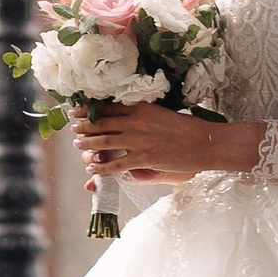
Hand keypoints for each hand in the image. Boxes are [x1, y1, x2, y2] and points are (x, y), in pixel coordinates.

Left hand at [74, 105, 256, 183]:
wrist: (205, 142)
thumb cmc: (186, 128)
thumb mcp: (162, 113)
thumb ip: (142, 114)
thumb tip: (126, 114)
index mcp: (142, 108)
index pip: (108, 107)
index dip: (89, 110)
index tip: (76, 111)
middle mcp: (137, 122)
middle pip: (101, 123)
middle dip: (84, 126)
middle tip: (72, 128)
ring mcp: (139, 141)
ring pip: (104, 143)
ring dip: (88, 144)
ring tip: (78, 145)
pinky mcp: (144, 159)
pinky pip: (116, 164)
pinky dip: (101, 167)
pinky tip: (93, 169)